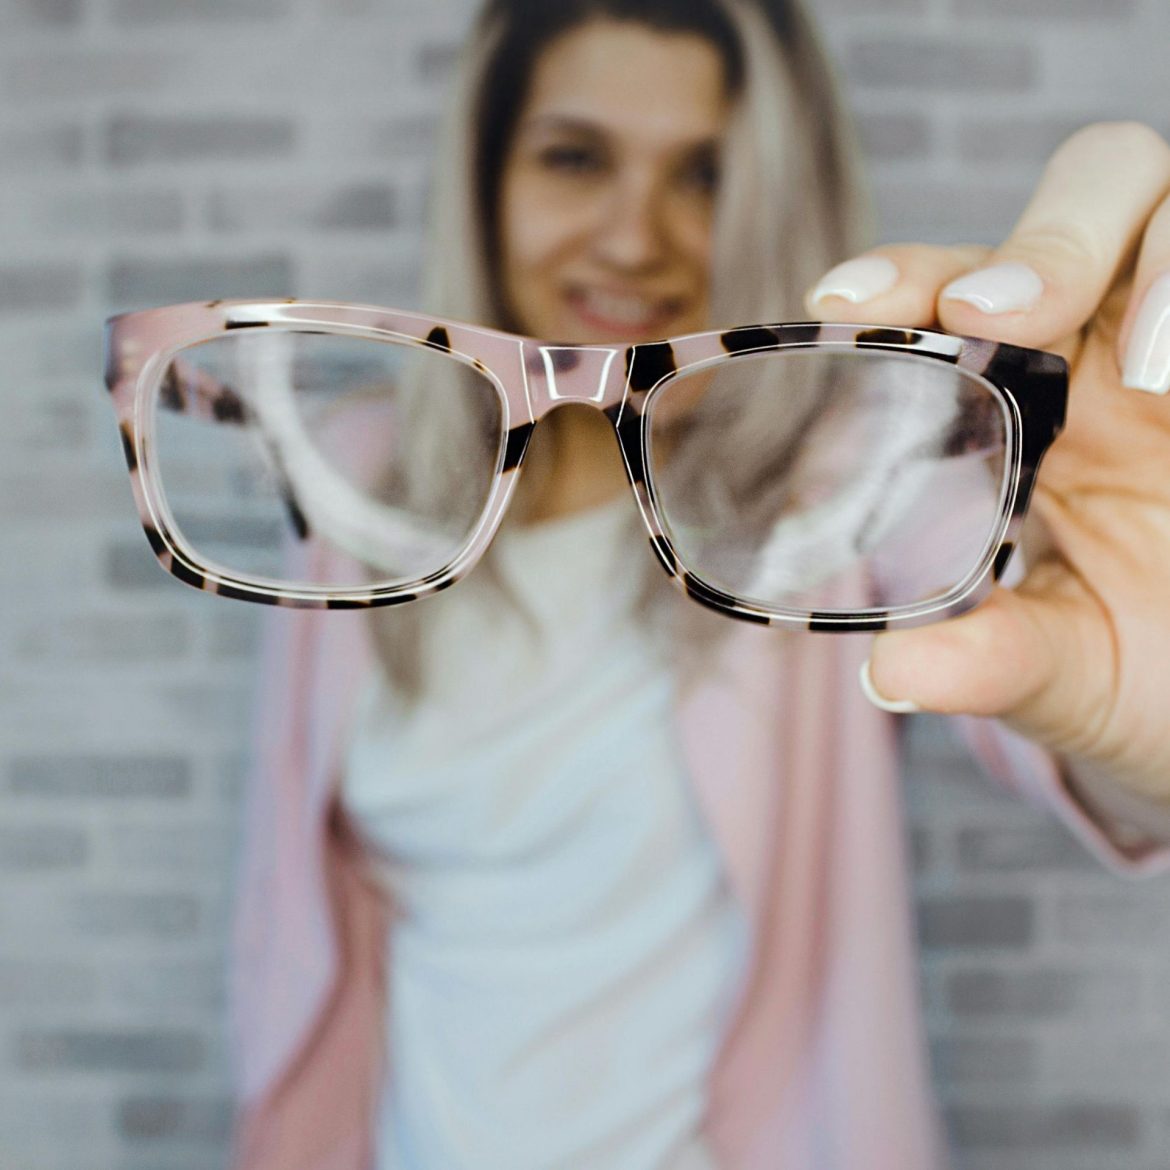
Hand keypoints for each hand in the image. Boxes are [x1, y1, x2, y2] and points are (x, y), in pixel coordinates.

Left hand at [806, 122, 1169, 802]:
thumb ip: (991, 662)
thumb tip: (892, 676)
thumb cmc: (1151, 673)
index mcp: (1031, 402)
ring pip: (1168, 210)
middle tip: (985, 318)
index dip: (903, 277)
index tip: (843, 306)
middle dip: (1039, 245)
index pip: (958, 294)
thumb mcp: (1068, 676)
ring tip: (1147, 370)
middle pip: (1079, 204)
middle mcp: (1116, 350)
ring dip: (1149, 261)